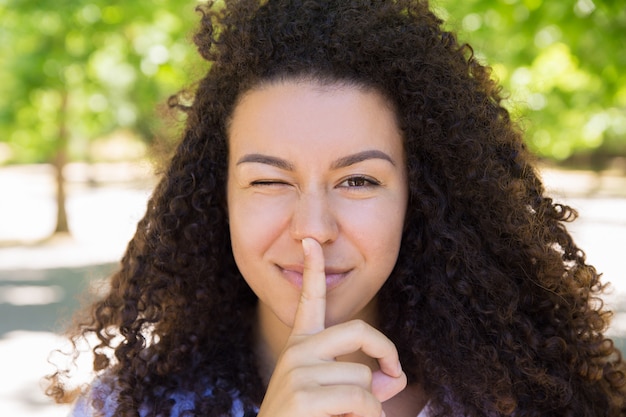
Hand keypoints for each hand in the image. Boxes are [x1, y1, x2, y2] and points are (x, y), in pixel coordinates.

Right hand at [257, 238, 406, 416]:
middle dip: (386, 352)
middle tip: (394, 377)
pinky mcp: (304, 395)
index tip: (310, 242)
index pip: (310, 302)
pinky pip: (363, 400)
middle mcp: (297, 352)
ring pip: (365, 378)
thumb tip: (393, 376)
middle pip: (360, 331)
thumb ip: (366, 384)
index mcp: (301, 347)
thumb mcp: (337, 400)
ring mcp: (298, 371)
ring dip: (371, 408)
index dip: (313, 270)